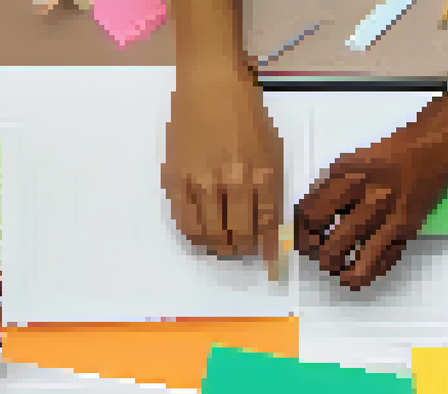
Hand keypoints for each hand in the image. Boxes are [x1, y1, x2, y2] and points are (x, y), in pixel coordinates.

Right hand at [163, 68, 283, 261]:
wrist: (209, 82)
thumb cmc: (246, 114)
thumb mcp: (272, 152)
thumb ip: (273, 195)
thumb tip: (273, 237)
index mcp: (260, 173)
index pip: (264, 226)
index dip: (265, 247)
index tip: (266, 256)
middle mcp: (229, 181)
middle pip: (235, 235)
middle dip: (241, 248)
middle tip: (241, 246)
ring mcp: (198, 180)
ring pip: (207, 234)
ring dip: (216, 246)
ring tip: (221, 243)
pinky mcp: (174, 177)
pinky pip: (182, 220)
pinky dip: (193, 235)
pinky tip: (200, 232)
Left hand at [295, 97, 447, 289]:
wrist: (431, 149)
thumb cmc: (386, 153)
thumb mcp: (349, 161)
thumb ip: (327, 187)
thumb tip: (305, 217)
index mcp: (350, 178)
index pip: (314, 214)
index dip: (303, 231)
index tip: (302, 236)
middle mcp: (371, 198)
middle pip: (336, 242)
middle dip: (322, 256)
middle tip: (318, 255)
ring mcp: (392, 217)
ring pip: (365, 258)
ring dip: (346, 271)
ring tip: (338, 272)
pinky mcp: (408, 228)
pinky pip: (388, 258)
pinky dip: (372, 269)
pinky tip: (360, 271)